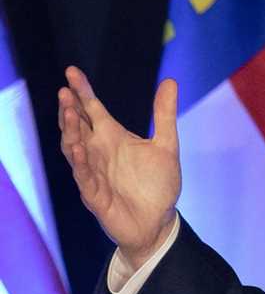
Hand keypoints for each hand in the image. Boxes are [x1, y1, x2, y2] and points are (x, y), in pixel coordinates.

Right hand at [58, 66, 181, 268]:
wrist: (158, 222)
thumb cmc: (158, 185)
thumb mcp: (166, 145)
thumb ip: (164, 114)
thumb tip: (170, 80)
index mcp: (113, 137)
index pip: (92, 110)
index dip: (82, 91)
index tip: (72, 71)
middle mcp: (99, 151)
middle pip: (78, 126)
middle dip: (70, 109)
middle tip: (65, 90)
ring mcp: (93, 172)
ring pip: (73, 148)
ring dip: (70, 132)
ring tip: (68, 113)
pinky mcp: (94, 194)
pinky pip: (83, 176)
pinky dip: (80, 162)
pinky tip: (79, 148)